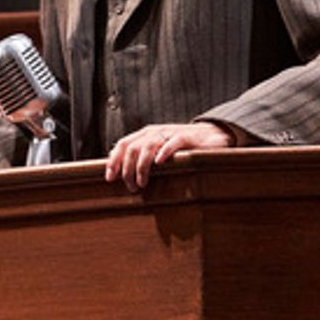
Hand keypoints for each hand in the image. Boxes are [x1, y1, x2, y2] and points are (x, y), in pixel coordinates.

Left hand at [105, 122, 234, 191]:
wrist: (209, 135)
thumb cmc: (181, 147)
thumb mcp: (159, 150)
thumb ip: (142, 157)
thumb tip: (122, 172)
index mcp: (145, 135)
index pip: (122, 145)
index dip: (113, 161)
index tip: (109, 178)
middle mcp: (154, 132)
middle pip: (131, 148)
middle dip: (127, 169)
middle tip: (132, 187)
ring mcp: (169, 133)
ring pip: (147, 146)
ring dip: (141, 166)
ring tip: (142, 183)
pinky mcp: (185, 137)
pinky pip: (172, 143)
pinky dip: (163, 152)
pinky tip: (159, 163)